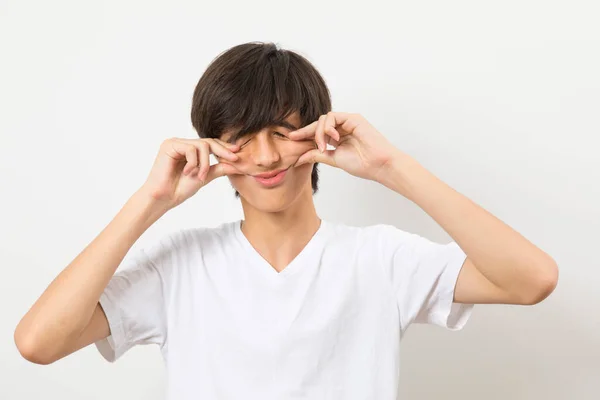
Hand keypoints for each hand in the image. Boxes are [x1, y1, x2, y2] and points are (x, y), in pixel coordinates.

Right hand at [140, 137, 241, 209]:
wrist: (164, 198)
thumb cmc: (180, 189)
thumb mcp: (205, 176)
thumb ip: (219, 169)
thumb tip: (237, 164)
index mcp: (190, 150)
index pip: (210, 144)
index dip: (224, 148)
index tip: (238, 153)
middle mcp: (183, 144)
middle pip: (208, 141)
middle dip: (223, 151)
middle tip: (234, 159)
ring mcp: (176, 143)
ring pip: (202, 145)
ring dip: (205, 163)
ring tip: (200, 176)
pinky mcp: (170, 145)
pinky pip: (191, 149)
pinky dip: (193, 163)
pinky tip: (187, 173)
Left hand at [289, 112, 404, 181]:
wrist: (377, 164)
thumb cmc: (361, 164)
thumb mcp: (333, 159)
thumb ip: (317, 155)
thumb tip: (299, 158)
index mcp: (338, 138)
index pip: (318, 133)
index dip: (304, 135)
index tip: (291, 139)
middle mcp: (342, 128)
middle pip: (318, 124)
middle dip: (305, 131)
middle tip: (294, 138)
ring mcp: (347, 122)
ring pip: (323, 119)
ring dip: (319, 133)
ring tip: (324, 147)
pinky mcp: (352, 118)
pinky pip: (333, 116)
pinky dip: (328, 127)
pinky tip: (333, 139)